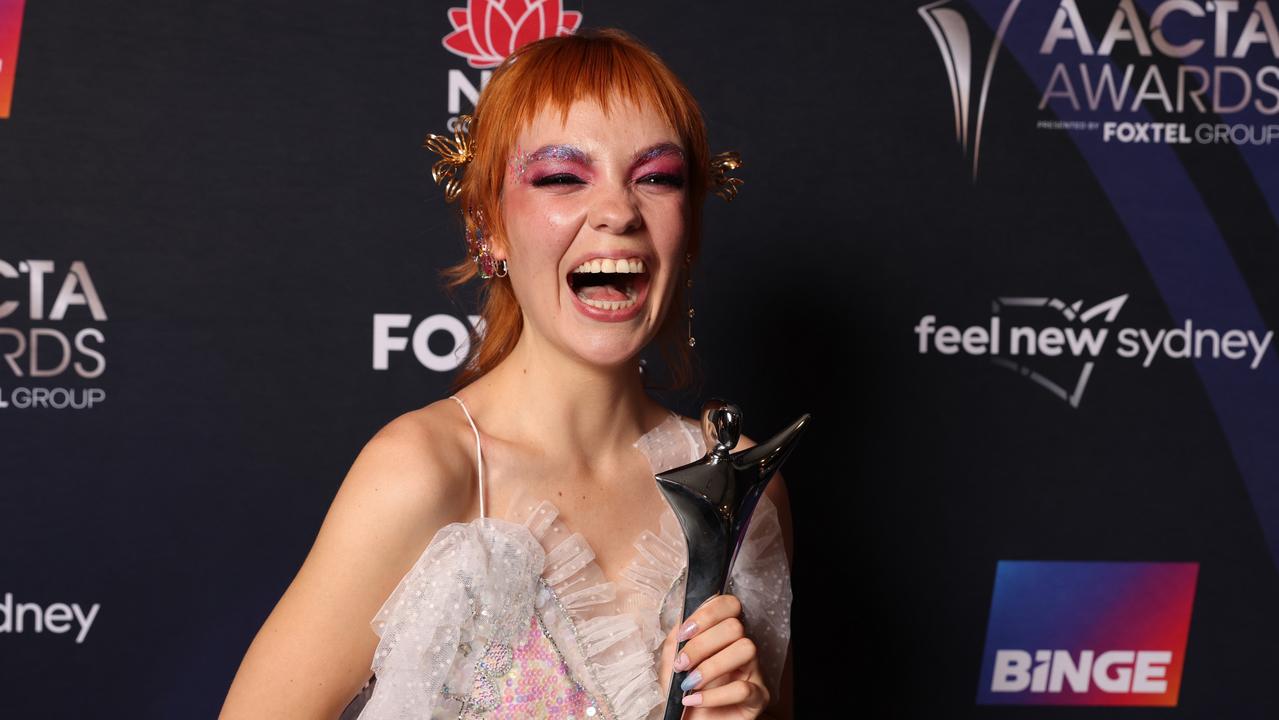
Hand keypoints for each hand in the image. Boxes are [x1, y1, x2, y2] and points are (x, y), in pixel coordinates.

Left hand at [657, 594, 768, 718]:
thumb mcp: (672, 662)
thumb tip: (682, 622)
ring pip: (746, 648)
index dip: (707, 614)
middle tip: (682, 664)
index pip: (729, 605)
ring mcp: (753, 672)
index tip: (684, 633)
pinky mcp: (758, 698)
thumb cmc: (682, 693)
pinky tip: (694, 700)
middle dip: (702, 644)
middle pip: (735, 626)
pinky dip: (713, 695)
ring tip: (690, 683)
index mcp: (723, 635)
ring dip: (711, 666)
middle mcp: (741, 648)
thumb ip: (677, 639)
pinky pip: (743, 689)